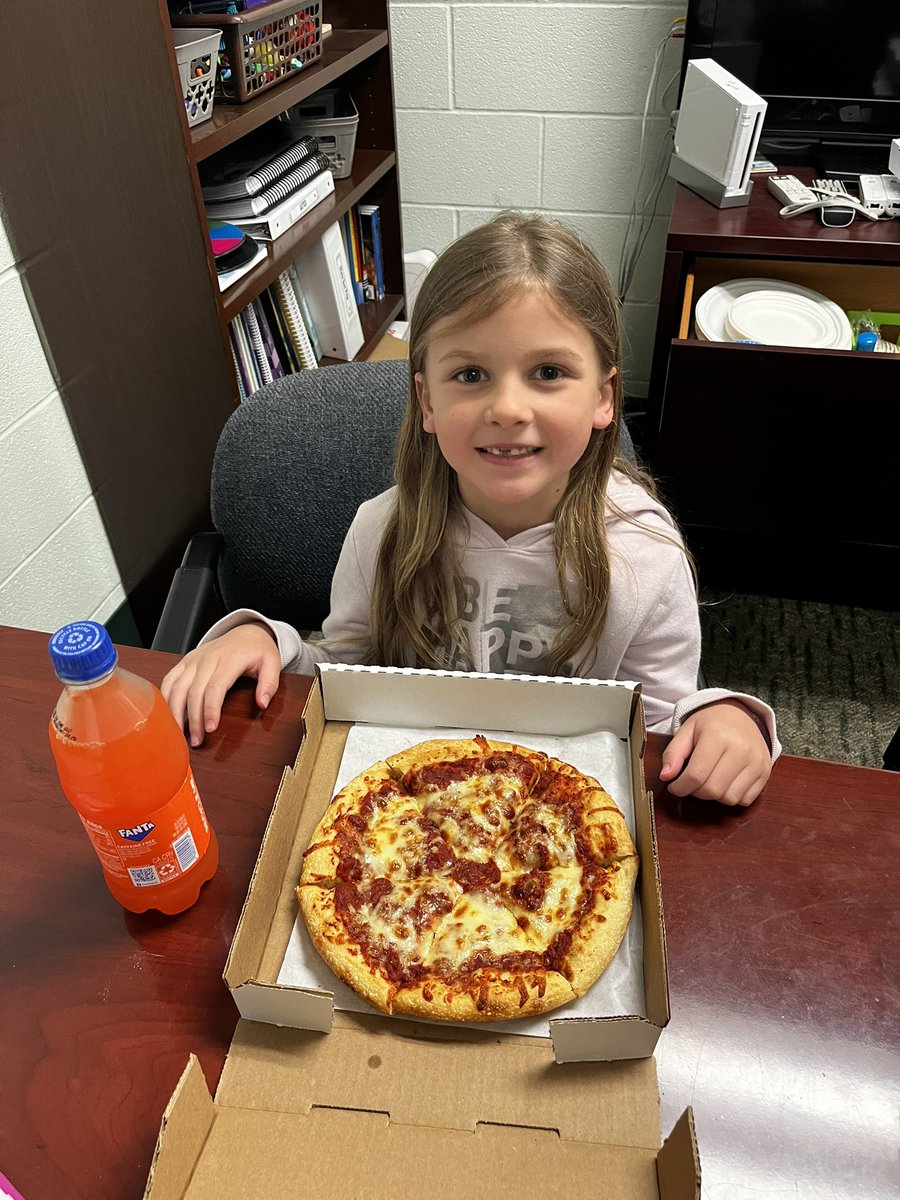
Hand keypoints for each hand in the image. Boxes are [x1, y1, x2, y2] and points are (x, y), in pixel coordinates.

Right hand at [160, 623, 281, 746]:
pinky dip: (165, 697)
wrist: (245, 632)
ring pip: (177, 687)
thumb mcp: (272, 663)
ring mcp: (193, 660)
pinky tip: (168, 714)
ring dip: (175, 712)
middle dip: (193, 719)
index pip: (215, 687)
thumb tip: (262, 703)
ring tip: (179, 734)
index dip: (210, 710)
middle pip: (194, 692)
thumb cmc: (257, 650)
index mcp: (229, 659)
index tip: (211, 729)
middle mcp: (207, 658)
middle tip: (197, 741)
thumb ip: (269, 684)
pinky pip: (169, 679)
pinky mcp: (185, 662)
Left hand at [659, 699, 771, 806]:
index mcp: (718, 736)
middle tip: (691, 783)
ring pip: (729, 798)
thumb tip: (665, 777)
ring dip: (714, 796)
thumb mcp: (687, 730)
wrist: (741, 714)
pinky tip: (725, 782)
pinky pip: (745, 800)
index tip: (674, 787)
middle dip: (695, 792)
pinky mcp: (765, 772)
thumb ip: (673, 753)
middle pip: (712, 790)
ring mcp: (757, 762)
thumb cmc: (711, 724)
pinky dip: (731, 796)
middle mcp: (741, 749)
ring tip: (709, 780)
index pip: (696, 775)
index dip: (680, 787)